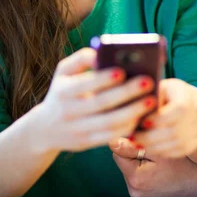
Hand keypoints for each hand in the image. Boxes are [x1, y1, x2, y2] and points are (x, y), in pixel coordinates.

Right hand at [34, 48, 156, 152]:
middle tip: (148, 82)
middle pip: (101, 103)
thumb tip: (101, 53)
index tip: (122, 70)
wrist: (44, 128)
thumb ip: (81, 59)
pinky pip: (110, 137)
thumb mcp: (63, 72)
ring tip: (151, 101)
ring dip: (132, 112)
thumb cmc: (62, 91)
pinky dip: (127, 128)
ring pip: (109, 123)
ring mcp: (77, 129)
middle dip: (127, 93)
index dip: (104, 78)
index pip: (85, 84)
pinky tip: (142, 117)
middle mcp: (68, 111)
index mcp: (63, 90)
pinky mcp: (86, 143)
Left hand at [110, 137, 196, 196]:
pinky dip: (145, 172)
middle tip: (153, 147)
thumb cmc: (186, 165)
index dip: (129, 139)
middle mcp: (135, 191)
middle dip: (134, 151)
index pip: (118, 150)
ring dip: (139, 161)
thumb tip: (111, 138)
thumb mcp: (162, 150)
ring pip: (130, 169)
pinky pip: (138, 179)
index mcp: (136, 178)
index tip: (142, 135)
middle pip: (123, 161)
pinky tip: (159, 169)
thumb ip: (135, 144)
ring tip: (158, 159)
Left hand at [132, 78, 196, 158]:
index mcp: (187, 97)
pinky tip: (148, 147)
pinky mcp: (193, 143)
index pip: (176, 111)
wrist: (192, 103)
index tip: (140, 121)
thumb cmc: (170, 93)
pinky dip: (160, 151)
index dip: (157, 119)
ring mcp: (196, 131)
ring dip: (152, 146)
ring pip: (174, 145)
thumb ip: (151, 98)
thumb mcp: (161, 88)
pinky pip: (176, 152)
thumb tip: (134, 111)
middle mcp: (196, 115)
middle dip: (150, 137)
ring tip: (137, 143)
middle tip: (132, 137)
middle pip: (173, 132)